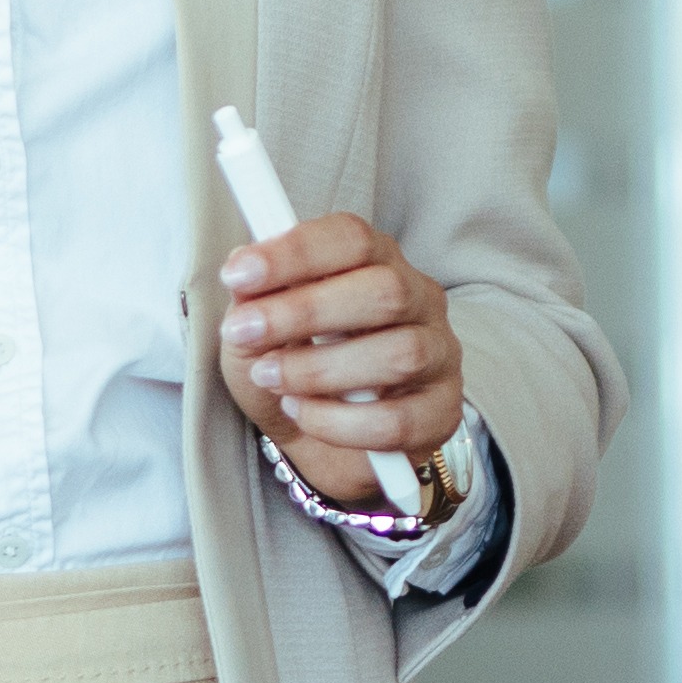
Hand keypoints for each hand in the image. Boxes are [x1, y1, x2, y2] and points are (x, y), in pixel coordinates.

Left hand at [218, 214, 461, 491]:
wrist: (317, 444)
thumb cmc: (292, 368)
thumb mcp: (258, 330)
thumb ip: (253, 298)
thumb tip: (243, 269)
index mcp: (378, 261)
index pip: (352, 239)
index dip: (296, 252)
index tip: (239, 273)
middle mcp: (419, 300)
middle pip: (385, 290)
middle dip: (306, 311)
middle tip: (244, 331)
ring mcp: (439, 356)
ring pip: (400, 355)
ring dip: (320, 369)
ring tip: (271, 378)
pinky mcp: (442, 412)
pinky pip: (398, 420)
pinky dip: (339, 422)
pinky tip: (303, 414)